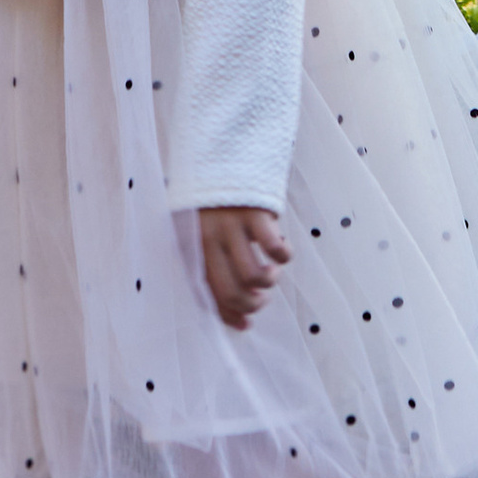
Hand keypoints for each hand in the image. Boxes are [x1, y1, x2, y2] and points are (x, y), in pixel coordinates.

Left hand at [198, 206, 290, 330]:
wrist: (220, 153)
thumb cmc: (213, 203)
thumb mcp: (203, 231)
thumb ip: (214, 267)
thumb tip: (238, 318)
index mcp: (194, 245)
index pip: (209, 292)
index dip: (230, 314)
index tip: (246, 324)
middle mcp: (210, 239)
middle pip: (232, 291)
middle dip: (253, 304)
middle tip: (262, 297)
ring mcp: (232, 226)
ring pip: (254, 276)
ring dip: (269, 282)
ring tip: (271, 272)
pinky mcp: (255, 213)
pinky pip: (275, 249)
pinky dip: (284, 256)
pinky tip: (282, 250)